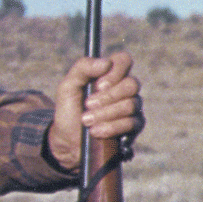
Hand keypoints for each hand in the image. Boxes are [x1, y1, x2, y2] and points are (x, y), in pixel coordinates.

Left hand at [46, 51, 144, 172]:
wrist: (67, 141)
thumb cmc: (69, 111)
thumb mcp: (68, 87)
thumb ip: (83, 67)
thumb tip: (106, 63)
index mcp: (110, 75)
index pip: (124, 60)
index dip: (114, 72)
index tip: (98, 85)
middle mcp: (125, 89)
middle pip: (131, 84)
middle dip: (107, 97)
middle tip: (87, 105)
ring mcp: (132, 107)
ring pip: (130, 105)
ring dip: (105, 114)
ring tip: (86, 121)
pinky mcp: (134, 126)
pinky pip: (132, 122)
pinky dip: (111, 127)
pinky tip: (96, 131)